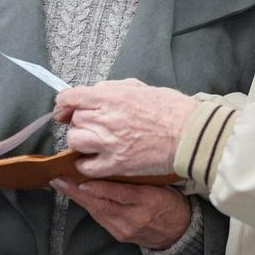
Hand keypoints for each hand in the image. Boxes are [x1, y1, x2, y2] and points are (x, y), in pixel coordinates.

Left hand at [51, 178, 191, 249]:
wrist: (178, 233)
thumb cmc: (171, 202)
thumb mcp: (163, 186)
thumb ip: (142, 177)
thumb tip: (116, 161)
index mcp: (151, 200)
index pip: (122, 194)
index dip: (100, 189)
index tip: (83, 181)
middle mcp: (136, 216)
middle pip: (102, 204)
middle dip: (77, 192)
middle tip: (59, 180)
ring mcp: (126, 228)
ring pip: (97, 212)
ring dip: (77, 198)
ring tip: (61, 184)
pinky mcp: (119, 235)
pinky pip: (100, 218)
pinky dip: (88, 206)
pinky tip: (77, 196)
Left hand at [55, 79, 197, 176]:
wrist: (190, 134)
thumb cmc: (171, 109)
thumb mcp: (139, 87)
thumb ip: (112, 89)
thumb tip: (92, 93)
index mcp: (111, 97)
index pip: (70, 98)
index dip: (64, 104)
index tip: (65, 109)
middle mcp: (106, 119)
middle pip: (74, 121)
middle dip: (80, 122)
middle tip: (94, 125)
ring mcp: (109, 143)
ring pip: (75, 142)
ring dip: (81, 141)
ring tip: (94, 142)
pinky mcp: (116, 164)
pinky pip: (86, 166)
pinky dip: (86, 164)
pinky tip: (95, 160)